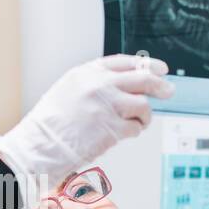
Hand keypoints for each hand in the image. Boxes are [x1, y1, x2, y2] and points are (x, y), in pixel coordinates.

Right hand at [0, 54, 172, 203]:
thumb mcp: (68, 91)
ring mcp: (107, 106)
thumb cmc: (50, 124)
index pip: (124, 62)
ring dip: (144, 115)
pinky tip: (126, 133)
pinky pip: (135, 127)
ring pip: (143, 104)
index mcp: (87, 73)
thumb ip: (94, 84)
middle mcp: (99, 85)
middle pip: (141, 79)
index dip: (145, 65)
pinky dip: (134, 131)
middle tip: (168, 90)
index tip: (159, 69)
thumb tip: (124, 85)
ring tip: (137, 122)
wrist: (39, 145)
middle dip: (159, 84)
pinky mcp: (112, 128)